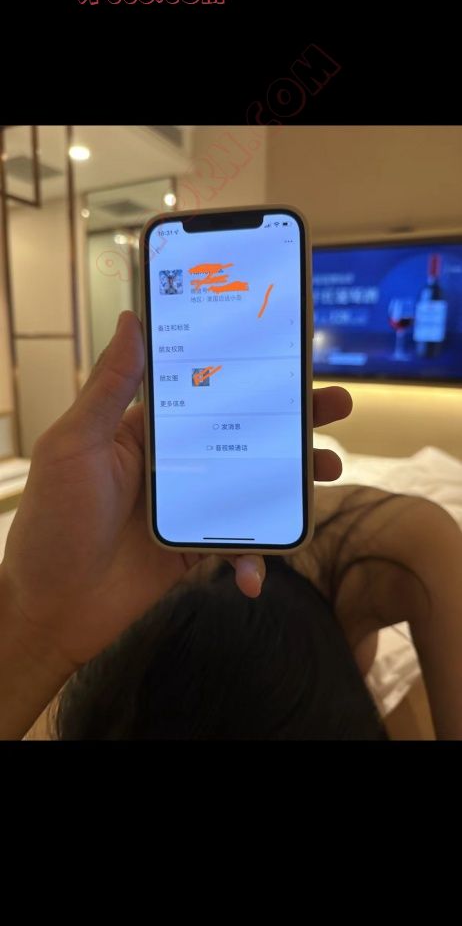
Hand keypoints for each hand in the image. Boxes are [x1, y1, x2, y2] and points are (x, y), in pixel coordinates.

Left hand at [0, 311, 351, 673]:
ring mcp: (191, 507)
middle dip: (295, 419)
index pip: (210, 389)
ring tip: (331, 469)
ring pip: (256, 485)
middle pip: (247, 433)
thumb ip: (109, 387)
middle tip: (335, 404)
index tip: (292, 354)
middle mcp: (177, 463)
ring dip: (297, 480)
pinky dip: (254, 560)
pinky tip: (254, 576)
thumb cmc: (54, 520)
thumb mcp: (76, 445)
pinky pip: (240, 546)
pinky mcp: (197, 549)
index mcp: (149, 430)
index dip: (252, 372)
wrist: (52, 606)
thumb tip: (132, 320)